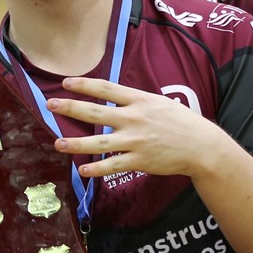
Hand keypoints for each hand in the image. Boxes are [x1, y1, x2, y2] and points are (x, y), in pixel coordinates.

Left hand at [47, 78, 238, 179]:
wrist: (202, 147)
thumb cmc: (181, 122)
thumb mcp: (159, 103)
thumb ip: (134, 100)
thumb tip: (111, 96)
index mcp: (140, 101)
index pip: (106, 89)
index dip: (84, 85)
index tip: (65, 82)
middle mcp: (134, 119)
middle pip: (96, 113)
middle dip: (70, 108)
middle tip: (50, 105)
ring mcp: (136, 141)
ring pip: (99, 143)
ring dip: (76, 144)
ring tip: (57, 143)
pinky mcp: (140, 161)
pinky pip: (113, 165)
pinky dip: (97, 169)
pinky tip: (82, 170)